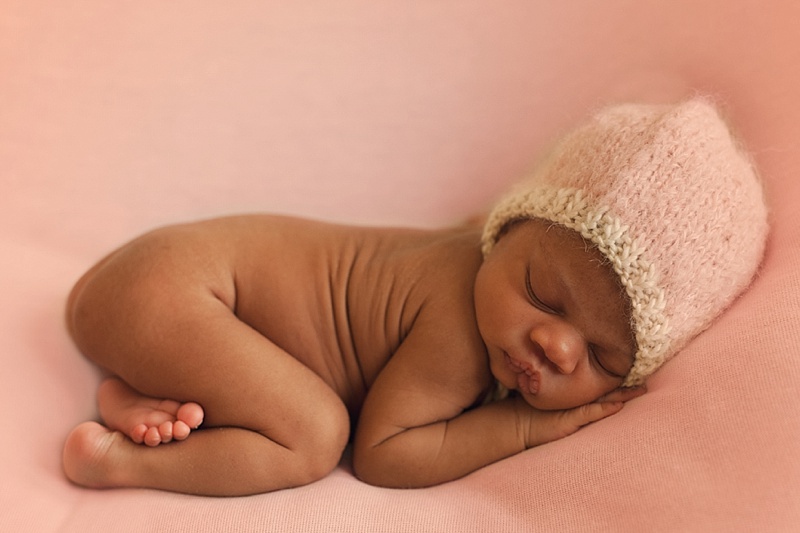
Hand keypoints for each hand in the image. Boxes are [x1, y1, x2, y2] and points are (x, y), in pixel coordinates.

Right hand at [521, 386, 645, 447]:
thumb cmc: (532, 414)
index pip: (601, 385)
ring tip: (642, 390)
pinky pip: (591, 413)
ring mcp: (574, 409)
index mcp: (574, 395)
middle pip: (607, 389)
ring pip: (604, 399)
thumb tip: (587, 387)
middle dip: (627, 385)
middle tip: (647, 377)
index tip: (637, 371)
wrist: (516, 423)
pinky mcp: (570, 420)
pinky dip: (605, 409)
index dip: (618, 379)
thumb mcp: (552, 404)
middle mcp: (576, 399)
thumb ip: (566, 396)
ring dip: (623, 395)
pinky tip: (618, 406)